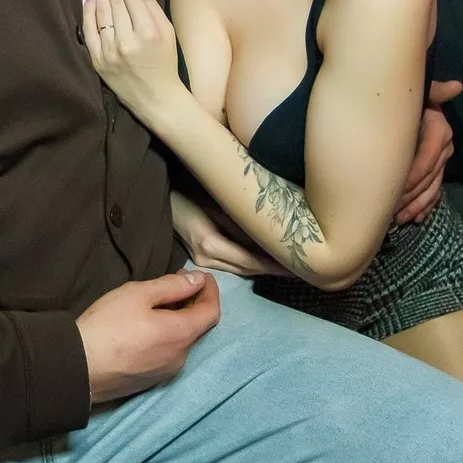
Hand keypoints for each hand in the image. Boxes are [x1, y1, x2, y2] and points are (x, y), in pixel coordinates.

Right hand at [76, 270, 219, 403]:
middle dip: (194, 302)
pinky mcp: (150, 380)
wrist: (79, 367)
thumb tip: (199, 281)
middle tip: (178, 281)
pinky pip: (168, 352)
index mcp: (181, 334)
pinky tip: (149, 325)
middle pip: (198, 327)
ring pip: (182, 340)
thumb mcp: (138, 294)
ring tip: (161, 301)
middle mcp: (181, 357)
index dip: (210, 290)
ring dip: (180, 318)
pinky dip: (168, 334)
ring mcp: (166, 372)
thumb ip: (172, 286)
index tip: (202, 275)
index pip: (212, 311)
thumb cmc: (108, 324)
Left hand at [82, 0, 184, 123]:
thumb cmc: (165, 65)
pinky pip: (89, 31)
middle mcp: (127, 40)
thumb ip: (154, 11)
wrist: (156, 99)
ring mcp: (109, 51)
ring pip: (100, 14)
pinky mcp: (98, 61)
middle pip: (114, 2)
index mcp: (148, 33)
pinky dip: (87, 12)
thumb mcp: (169, 34)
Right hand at [171, 191, 290, 276]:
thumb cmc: (189, 192)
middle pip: (247, 269)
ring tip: (286, 267)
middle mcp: (206, 259)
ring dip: (263, 269)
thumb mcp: (218, 204)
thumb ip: (241, 225)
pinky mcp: (200, 259)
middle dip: (273, 270)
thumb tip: (270, 240)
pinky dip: (249, 264)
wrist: (162, 199)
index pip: (250, 260)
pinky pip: (231, 265)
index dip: (274, 266)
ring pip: (240, 270)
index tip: (298, 267)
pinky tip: (264, 262)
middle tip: (300, 269)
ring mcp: (201, 262)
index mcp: (211, 245)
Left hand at [394, 79, 461, 224]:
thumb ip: (433, 91)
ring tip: (399, 218)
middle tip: (389, 210)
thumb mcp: (419, 92)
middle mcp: (444, 148)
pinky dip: (425, 206)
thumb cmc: (411, 97)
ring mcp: (442, 161)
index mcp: (439, 131)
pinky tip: (416, 218)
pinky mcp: (437, 170)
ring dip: (416, 205)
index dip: (411, 176)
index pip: (426, 159)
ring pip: (431, 188)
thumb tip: (457, 86)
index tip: (392, 189)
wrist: (414, 101)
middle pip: (428, 178)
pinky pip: (434, 191)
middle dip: (410, 196)